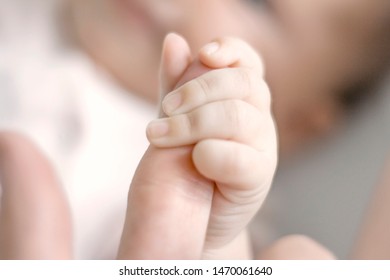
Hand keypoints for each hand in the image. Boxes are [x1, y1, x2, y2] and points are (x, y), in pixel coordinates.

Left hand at [118, 33, 277, 258]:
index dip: (230, 50)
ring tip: (158, 135)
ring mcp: (263, 147)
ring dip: (192, 123)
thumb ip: (176, 84)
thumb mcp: (177, 119)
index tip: (205, 53)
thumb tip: (174, 40)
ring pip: (237, 116)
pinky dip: (213, 155)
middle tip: (164, 109)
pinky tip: (194, 161)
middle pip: (241, 83)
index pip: (247, 61)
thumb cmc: (185, 166)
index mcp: (241, 99)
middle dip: (197, 90)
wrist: (192, 215)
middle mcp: (258, 118)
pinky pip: (240, 158)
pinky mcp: (259, 179)